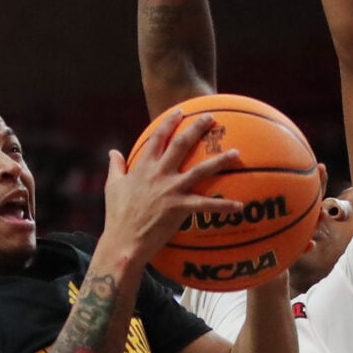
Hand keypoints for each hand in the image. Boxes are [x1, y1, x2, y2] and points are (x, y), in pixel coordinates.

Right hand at [99, 113, 242, 261]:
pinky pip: (206, 205)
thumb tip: (113, 152)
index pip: (158, 138)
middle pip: (181, 145)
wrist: (124, 240)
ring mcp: (171, 190)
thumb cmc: (117, 215)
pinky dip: (223, 205)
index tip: (180, 111)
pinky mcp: (179, 208)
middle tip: (212, 118)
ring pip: (200, 170)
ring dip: (220, 161)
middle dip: (197, 128)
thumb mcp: (113, 186)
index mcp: (143, 167)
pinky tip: (239, 206)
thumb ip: (115, 166)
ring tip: (237, 152)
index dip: (170, 122)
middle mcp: (159, 173)